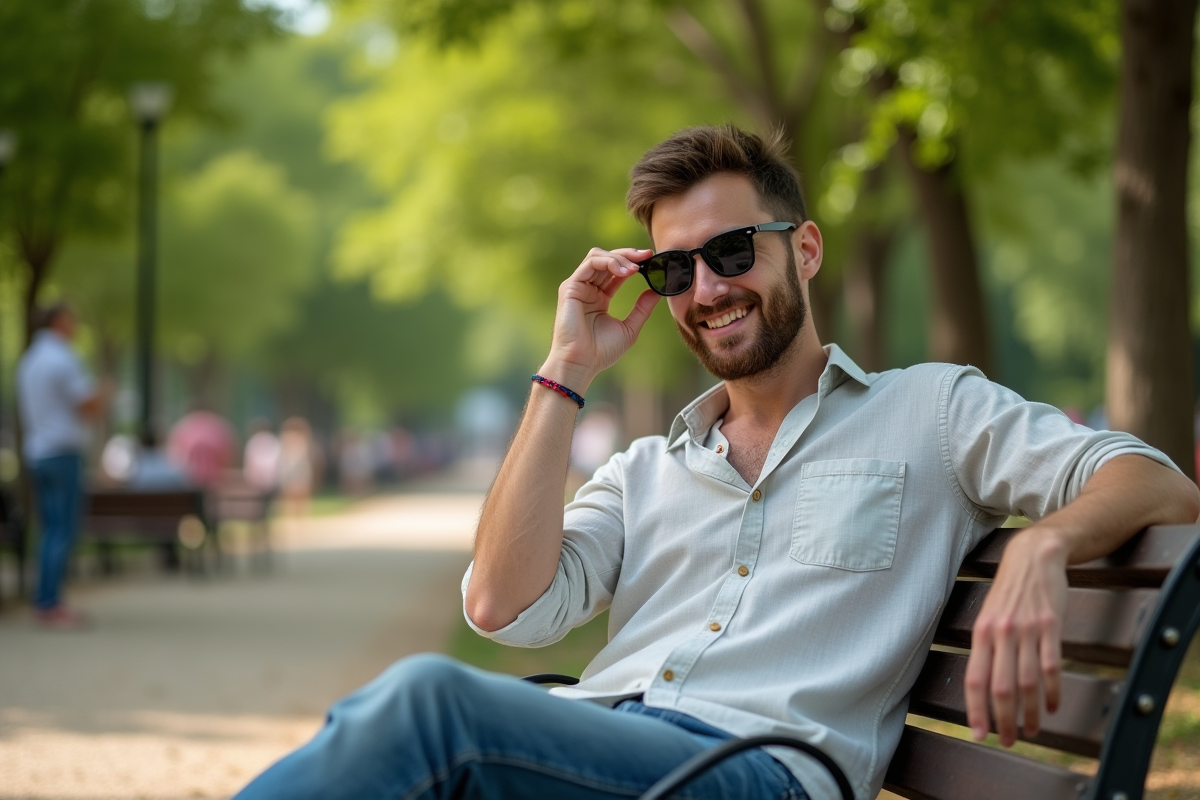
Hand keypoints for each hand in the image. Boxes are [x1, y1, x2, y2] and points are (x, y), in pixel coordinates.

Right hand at [544, 247, 660, 386]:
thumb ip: (642, 308)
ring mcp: (578, 286)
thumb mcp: (630, 327)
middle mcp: (588, 289)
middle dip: (628, 254)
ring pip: (597, 256)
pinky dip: (609, 262)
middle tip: (647, 256)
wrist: (581, 363)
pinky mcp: (570, 287)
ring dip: (619, 257)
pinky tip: (625, 271)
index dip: (633, 263)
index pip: (616, 271)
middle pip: (607, 259)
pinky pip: (590, 264)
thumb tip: (656, 291)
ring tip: (636, 267)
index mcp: (599, 297)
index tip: (652, 260)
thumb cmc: (601, 352)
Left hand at [964, 529, 1067, 746]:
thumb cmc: (1009, 591)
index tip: (979, 735)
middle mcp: (1000, 633)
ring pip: (1027, 682)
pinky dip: (1053, 691)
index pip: (974, 679)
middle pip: (1000, 687)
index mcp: (981, 632)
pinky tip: (1053, 706)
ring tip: (1033, 731)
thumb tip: (983, 686)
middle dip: (1004, 720)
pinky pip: (1052, 666)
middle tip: (1009, 741)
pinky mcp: (1050, 625)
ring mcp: (1026, 629)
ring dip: (1031, 712)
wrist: (1034, 556)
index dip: (976, 710)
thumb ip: (986, 647)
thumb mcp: (989, 616)